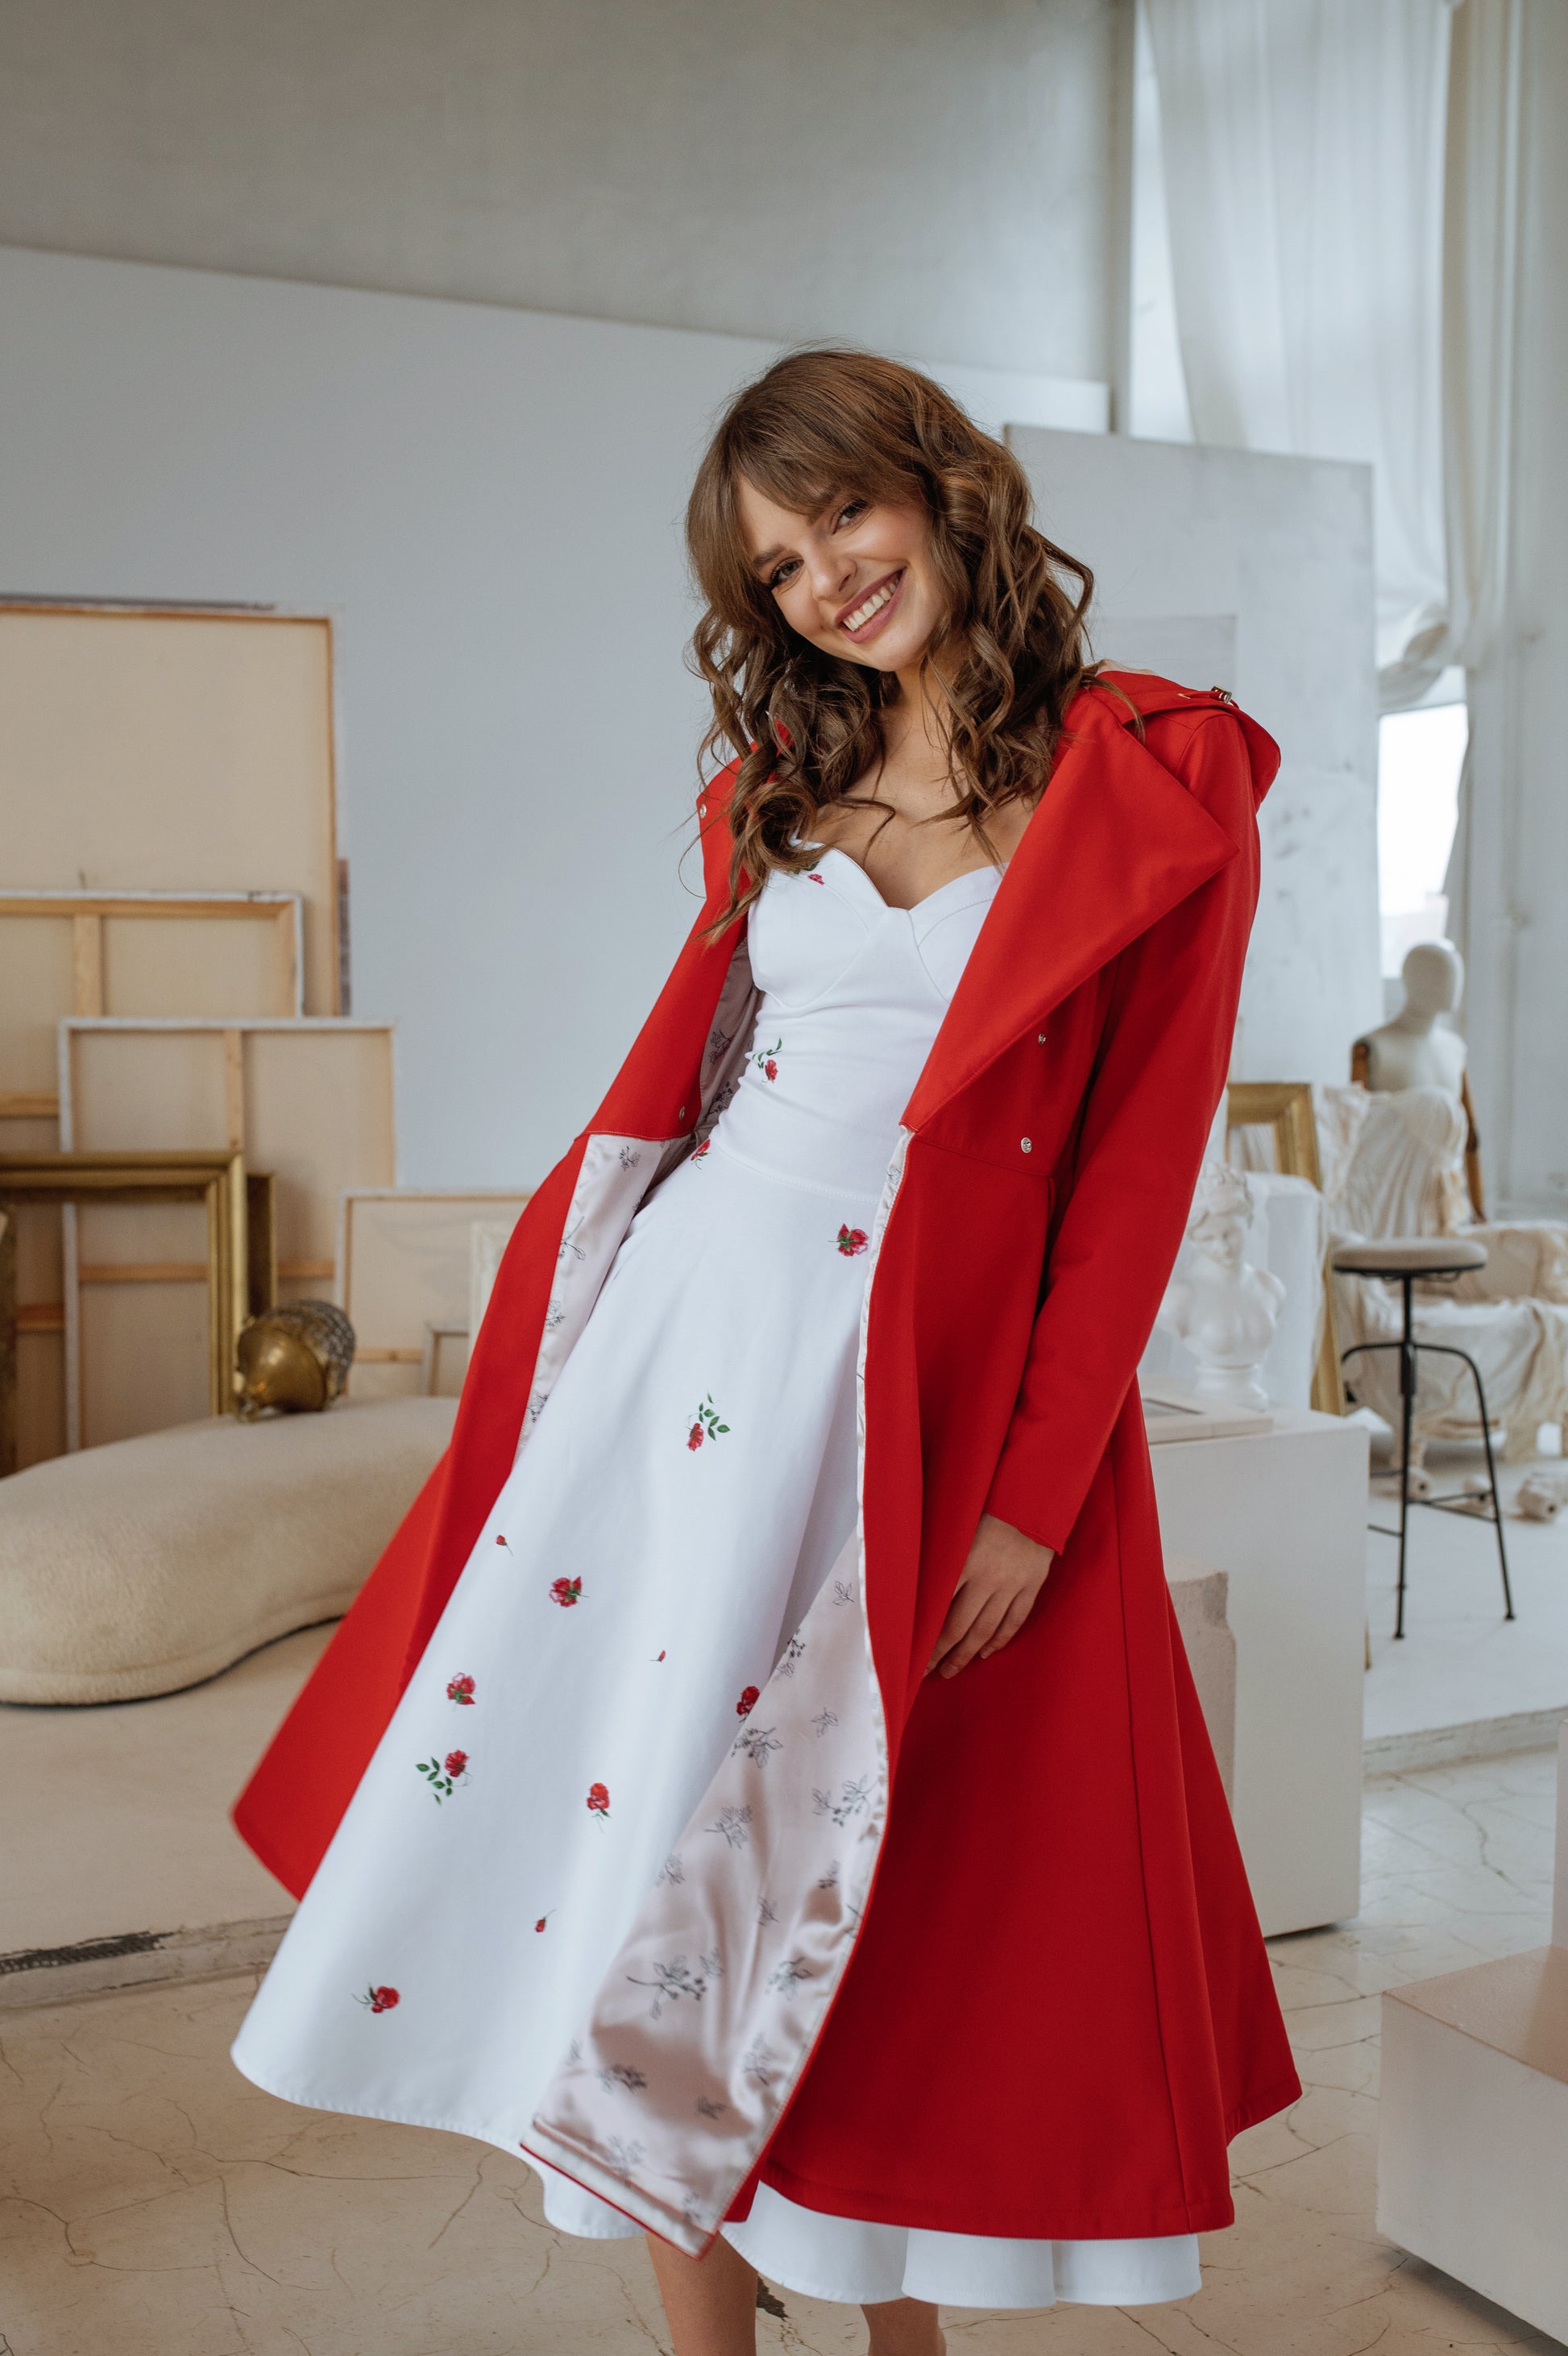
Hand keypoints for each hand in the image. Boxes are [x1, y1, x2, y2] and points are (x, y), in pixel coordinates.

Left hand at [926, 1514, 1054, 1678]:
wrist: (1032, 1498)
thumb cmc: (986, 1507)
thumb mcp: (955, 1526)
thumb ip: (938, 1555)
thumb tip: (911, 1580)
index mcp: (963, 1562)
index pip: (937, 1609)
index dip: (924, 1635)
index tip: (910, 1654)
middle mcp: (987, 1579)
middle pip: (959, 1627)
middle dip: (941, 1653)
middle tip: (927, 1672)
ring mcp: (1012, 1585)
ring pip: (986, 1630)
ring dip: (966, 1654)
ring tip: (950, 1670)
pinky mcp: (1032, 1586)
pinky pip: (1014, 1621)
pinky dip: (998, 1640)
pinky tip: (985, 1653)